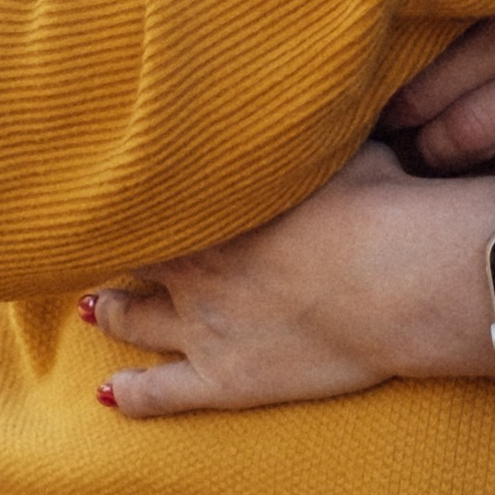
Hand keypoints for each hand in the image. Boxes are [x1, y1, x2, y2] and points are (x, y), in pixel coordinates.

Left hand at [84, 147, 494, 414]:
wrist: (399, 278)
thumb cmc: (380, 201)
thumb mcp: (341, 145)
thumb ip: (307, 136)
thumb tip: (311, 100)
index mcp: (216, 203)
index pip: (152, 197)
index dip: (137, 196)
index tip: (128, 189)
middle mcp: (195, 264)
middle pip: (133, 257)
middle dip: (117, 253)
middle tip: (103, 247)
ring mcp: (203, 326)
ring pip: (133, 321)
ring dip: (111, 313)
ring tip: (95, 309)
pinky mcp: (224, 380)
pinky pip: (157, 394)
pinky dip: (128, 394)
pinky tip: (108, 393)